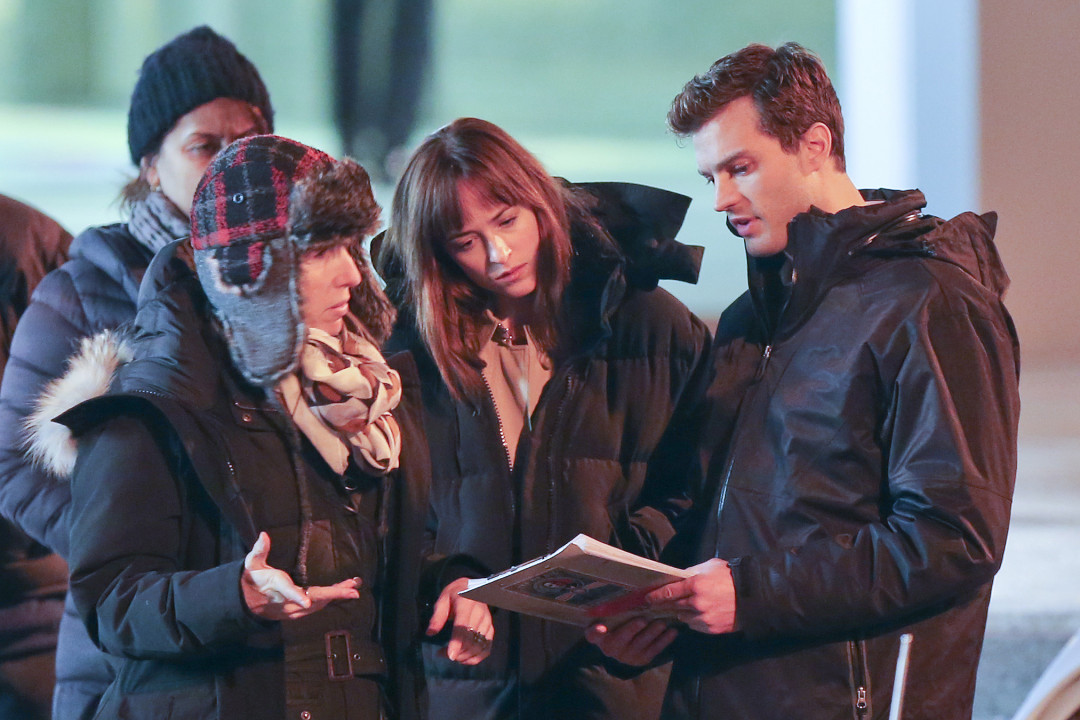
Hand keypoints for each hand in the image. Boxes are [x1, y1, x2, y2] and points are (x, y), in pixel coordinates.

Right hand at [241, 532, 360, 620]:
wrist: (247, 602)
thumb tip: (263, 535)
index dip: (298, 597)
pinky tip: (341, 592)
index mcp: (277, 587)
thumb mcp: (252, 563)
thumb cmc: (253, 578)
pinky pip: (317, 607)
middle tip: (353, 589)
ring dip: (336, 595)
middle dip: (334, 594)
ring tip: (353, 586)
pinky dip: (330, 599)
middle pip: (313, 599)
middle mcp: (286, 602)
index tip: (307, 603)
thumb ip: (259, 550)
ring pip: (318, 604)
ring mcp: (292, 610)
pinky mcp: (297, 614)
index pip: (287, 591)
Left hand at [427, 577, 492, 664]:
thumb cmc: (455, 594)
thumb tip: (430, 633)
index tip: (450, 656)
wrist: (473, 588)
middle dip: (457, 652)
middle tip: (442, 654)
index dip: (457, 642)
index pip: (463, 625)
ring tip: (451, 656)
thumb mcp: (443, 600)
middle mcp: (480, 613)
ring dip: (464, 657)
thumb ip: (437, 616)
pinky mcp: (490, 629)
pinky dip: (475, 658)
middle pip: (471, 640)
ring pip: (479, 646)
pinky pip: (486, 649)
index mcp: (466, 603)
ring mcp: (487, 621)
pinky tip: (464, 659)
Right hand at [586, 616, 677, 665]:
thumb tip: (613, 602)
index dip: (596, 632)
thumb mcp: (605, 621)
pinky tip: (673, 631)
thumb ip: (606, 614)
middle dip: (632, 629)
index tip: (601, 627)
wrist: (622, 647)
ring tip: (662, 623)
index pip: (593, 634)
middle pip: (621, 639)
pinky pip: (654, 649)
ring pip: (640, 644)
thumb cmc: (613, 626)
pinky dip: (664, 640)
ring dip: (652, 633)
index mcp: (599, 636)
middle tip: (642, 620)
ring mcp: (628, 656)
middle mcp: (612, 648)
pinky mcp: (642, 659)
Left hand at [644, 558, 736, 634]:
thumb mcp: (710, 567)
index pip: (669, 592)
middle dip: (665, 605)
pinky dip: (694, 620)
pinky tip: (700, 613)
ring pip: (683, 617)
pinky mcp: (711, 628)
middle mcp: (697, 603)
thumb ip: (692, 573)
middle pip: (673, 606)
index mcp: (695, 585)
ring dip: (682, 612)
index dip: (655, 595)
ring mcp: (704, 618)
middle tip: (656, 604)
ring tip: (686, 606)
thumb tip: (678, 579)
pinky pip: (695, 625)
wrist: (753, 595)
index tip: (647, 598)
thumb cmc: (731, 577)